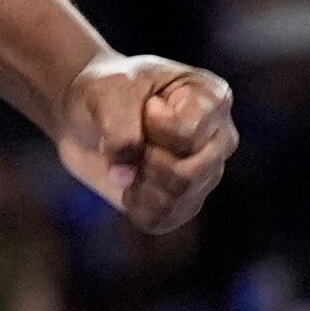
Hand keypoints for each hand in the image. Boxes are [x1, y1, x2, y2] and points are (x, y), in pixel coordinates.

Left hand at [58, 53, 235, 234]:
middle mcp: (220, 138)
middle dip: (146, 163)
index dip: (150, 127)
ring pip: (178, 199)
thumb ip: (119, 129)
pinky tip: (129, 183)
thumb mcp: (107, 93)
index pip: (187, 135)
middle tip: (131, 141)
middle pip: (189, 175)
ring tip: (129, 161)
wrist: (89, 113)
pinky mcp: (186, 201)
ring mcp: (207, 173)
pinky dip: (136, 205)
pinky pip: (163, 219)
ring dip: (140, 184)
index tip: (144, 107)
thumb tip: (126, 176)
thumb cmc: (107, 91)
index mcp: (212, 98)